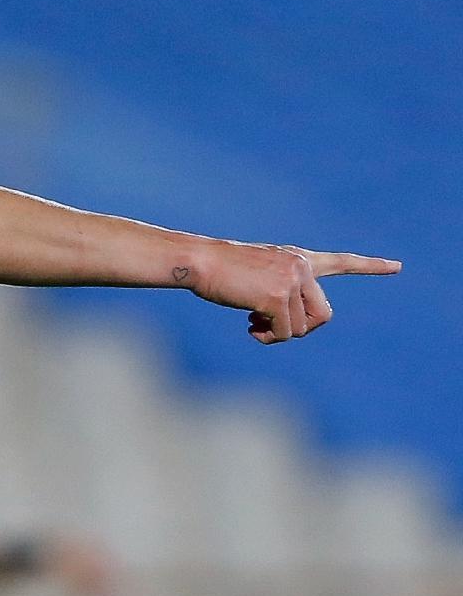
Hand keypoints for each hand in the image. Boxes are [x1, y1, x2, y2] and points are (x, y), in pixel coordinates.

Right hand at [186, 240, 400, 343]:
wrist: (198, 260)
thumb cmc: (219, 269)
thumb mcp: (258, 276)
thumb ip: (282, 294)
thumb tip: (289, 329)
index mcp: (297, 259)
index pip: (341, 262)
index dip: (370, 267)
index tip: (397, 267)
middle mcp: (300, 267)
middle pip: (323, 314)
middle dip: (303, 328)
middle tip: (271, 328)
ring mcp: (291, 281)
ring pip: (301, 328)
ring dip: (277, 332)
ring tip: (253, 322)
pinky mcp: (277, 297)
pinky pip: (284, 332)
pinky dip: (267, 336)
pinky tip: (249, 324)